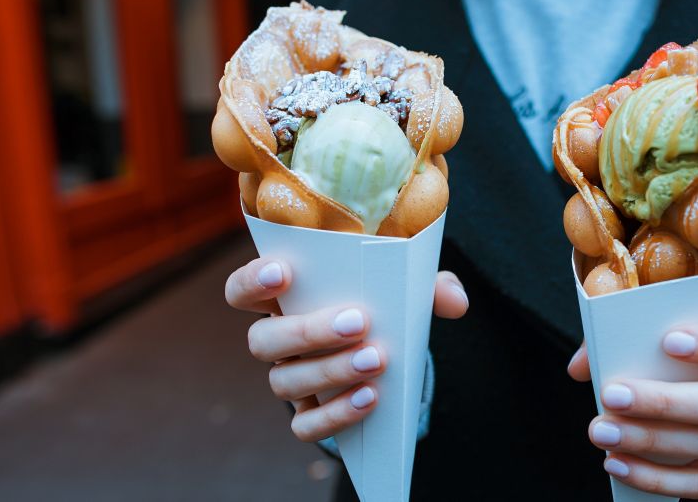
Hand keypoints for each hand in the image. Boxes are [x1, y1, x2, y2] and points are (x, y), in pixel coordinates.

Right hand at [225, 258, 467, 442]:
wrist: (394, 350)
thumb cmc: (387, 305)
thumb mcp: (409, 287)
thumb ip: (430, 285)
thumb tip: (454, 300)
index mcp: (288, 298)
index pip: (243, 289)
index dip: (253, 281)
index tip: (284, 272)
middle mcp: (278, 339)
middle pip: (262, 340)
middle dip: (307, 331)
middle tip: (357, 321)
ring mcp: (290, 379)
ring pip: (283, 382)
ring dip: (329, 372)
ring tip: (376, 360)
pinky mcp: (310, 413)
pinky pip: (306, 425)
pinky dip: (336, 415)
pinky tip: (370, 398)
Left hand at [567, 315, 697, 498]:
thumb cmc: (691, 337)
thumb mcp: (675, 320)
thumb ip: (630, 329)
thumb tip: (582, 366)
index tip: (668, 341)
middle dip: (666, 403)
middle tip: (612, 396)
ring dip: (650, 441)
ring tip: (602, 431)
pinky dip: (655, 477)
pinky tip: (616, 464)